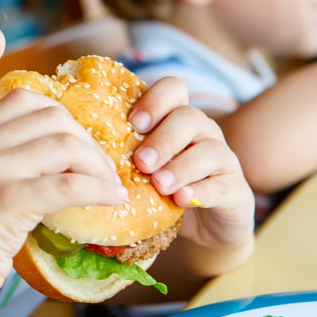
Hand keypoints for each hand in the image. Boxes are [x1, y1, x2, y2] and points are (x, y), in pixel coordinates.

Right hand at [0, 89, 128, 300]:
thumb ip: (3, 159)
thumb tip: (59, 156)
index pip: (26, 99)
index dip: (62, 117)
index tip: (77, 145)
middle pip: (54, 118)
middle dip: (88, 141)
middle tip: (102, 169)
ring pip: (66, 145)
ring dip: (98, 166)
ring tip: (110, 186)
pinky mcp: (10, 200)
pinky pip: (69, 184)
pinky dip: (99, 190)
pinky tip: (112, 199)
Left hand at [129, 77, 254, 250]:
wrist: (207, 228)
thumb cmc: (164, 191)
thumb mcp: (142, 169)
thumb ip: (121, 153)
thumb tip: (80, 149)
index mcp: (178, 120)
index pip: (174, 89)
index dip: (154, 100)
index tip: (133, 122)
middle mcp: (204, 133)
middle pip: (189, 118)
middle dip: (162, 138)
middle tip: (141, 162)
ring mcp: (223, 161)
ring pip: (210, 150)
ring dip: (181, 167)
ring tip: (159, 185)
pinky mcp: (235, 192)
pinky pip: (222, 186)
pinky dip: (201, 192)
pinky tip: (181, 199)